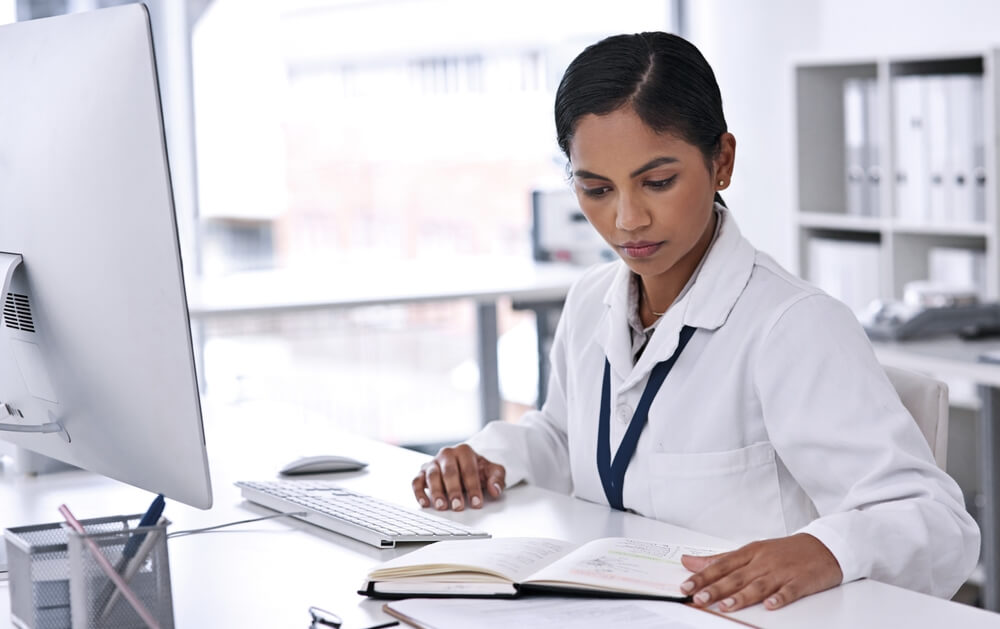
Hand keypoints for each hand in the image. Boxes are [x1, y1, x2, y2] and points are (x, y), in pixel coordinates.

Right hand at [411, 444, 505, 511]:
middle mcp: (446, 454)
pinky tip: (425, 503)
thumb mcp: (492, 471)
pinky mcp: (422, 473)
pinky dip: (418, 492)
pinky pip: (416, 481)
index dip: (473, 487)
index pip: (469, 470)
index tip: (476, 503)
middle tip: (458, 506)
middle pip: (449, 472)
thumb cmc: (477, 469)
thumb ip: (497, 479)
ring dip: (436, 492)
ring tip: (442, 506)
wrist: (464, 464)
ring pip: (432, 475)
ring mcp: (433, 463)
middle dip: (454, 490)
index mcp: (464, 451)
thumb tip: (495, 490)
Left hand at [679, 533, 841, 611]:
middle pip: (736, 576)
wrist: (822, 546)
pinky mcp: (801, 581)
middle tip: (699, 598)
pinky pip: (790, 590)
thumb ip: (719, 560)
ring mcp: (782, 571)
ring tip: (726, 606)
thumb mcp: (750, 551)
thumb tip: (689, 562)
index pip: (721, 565)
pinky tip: (771, 604)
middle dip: (716, 588)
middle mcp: (763, 561)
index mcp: (750, 553)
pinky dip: (780, 597)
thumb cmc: (783, 551)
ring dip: (742, 596)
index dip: (702, 576)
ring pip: (759, 585)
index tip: (686, 586)